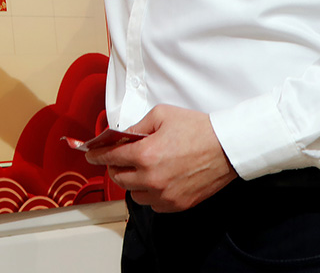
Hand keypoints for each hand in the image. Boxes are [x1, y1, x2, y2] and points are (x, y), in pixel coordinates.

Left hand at [85, 105, 236, 212]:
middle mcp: (152, 178)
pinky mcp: (178, 204)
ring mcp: (165, 194)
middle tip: (117, 159)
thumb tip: (122, 136)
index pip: (110, 157)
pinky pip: (153, 204)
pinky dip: (149, 194)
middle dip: (114, 167)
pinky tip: (154, 181)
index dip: (96, 155)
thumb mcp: (161, 115)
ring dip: (132, 182)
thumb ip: (137, 126)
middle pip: (118, 178)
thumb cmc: (198, 129)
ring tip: (139, 170)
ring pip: (134, 194)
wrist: (228, 148)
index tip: (91, 155)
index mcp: (145, 155)